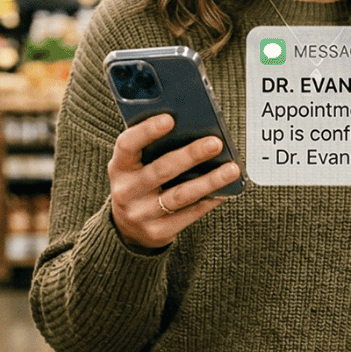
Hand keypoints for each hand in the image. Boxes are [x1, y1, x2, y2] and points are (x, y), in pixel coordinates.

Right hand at [107, 114, 239, 249]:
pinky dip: (209, 201)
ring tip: (231, 169)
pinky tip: (226, 190)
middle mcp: (126, 191)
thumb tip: (195, 129)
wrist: (128, 228)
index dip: (147, 131)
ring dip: (209, 181)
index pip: (127, 145)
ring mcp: (141, 214)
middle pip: (161, 170)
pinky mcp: (158, 232)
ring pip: (180, 195)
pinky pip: (189, 214)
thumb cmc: (140, 184)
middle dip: (190, 155)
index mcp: (119, 167)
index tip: (170, 118)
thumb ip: (154, 149)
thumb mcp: (135, 166)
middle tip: (215, 143)